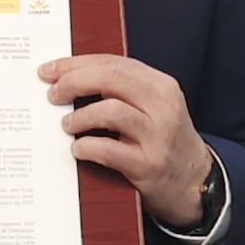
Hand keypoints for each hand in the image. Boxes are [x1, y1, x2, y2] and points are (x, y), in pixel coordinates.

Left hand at [41, 51, 216, 226]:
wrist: (194, 182)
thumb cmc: (163, 140)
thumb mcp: (152, 107)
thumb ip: (121, 90)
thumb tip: (67, 77)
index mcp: (161, 86)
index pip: (113, 63)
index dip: (76, 64)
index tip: (49, 70)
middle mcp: (163, 107)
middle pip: (110, 79)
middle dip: (73, 82)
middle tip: (52, 95)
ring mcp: (158, 136)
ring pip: (110, 111)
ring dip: (79, 117)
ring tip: (67, 125)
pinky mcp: (149, 165)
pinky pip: (108, 150)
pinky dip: (86, 147)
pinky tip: (78, 149)